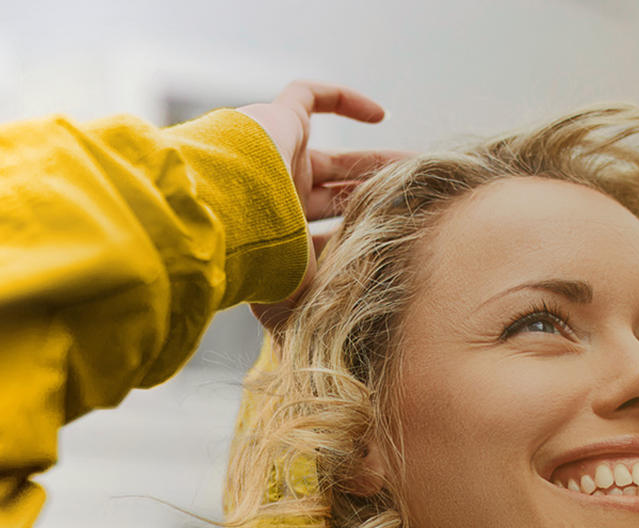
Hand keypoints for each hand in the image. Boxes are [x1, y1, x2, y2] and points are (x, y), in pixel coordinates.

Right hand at [232, 80, 412, 329]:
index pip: (326, 235)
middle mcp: (276, 197)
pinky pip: (309, 96)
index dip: (359, 236)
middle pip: (337, 198)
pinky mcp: (276, 120)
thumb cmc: (259, 253)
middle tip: (415, 199)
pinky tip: (380, 115)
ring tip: (414, 167)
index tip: (398, 237)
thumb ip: (326, 294)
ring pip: (334, 158)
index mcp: (279, 236)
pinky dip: (343, 100)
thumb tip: (355, 321)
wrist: (223, 209)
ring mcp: (275, 158)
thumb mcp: (300, 285)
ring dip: (374, 162)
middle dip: (375, 199)